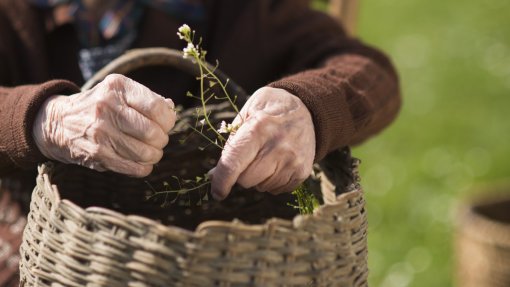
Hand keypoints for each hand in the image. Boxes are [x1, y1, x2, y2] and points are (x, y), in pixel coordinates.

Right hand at [33, 74, 175, 176]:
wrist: (59, 122)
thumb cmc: (101, 106)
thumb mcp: (120, 92)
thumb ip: (148, 99)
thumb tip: (172, 110)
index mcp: (117, 87)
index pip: (157, 108)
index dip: (168, 120)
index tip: (165, 124)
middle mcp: (107, 107)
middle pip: (153, 133)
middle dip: (162, 139)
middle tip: (157, 139)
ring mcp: (101, 132)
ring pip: (146, 153)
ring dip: (154, 155)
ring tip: (151, 151)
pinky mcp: (97, 154)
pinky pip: (134, 168)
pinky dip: (144, 168)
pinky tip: (141, 162)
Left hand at [210, 87, 315, 199]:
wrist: (307, 109)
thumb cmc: (269, 110)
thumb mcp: (247, 112)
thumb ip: (231, 143)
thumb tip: (214, 175)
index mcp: (258, 128)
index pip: (234, 163)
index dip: (221, 181)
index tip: (216, 192)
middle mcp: (277, 147)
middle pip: (246, 180)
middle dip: (241, 173)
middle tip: (249, 157)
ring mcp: (293, 161)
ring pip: (261, 187)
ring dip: (258, 177)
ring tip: (267, 156)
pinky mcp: (302, 172)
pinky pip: (277, 189)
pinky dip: (272, 181)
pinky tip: (278, 162)